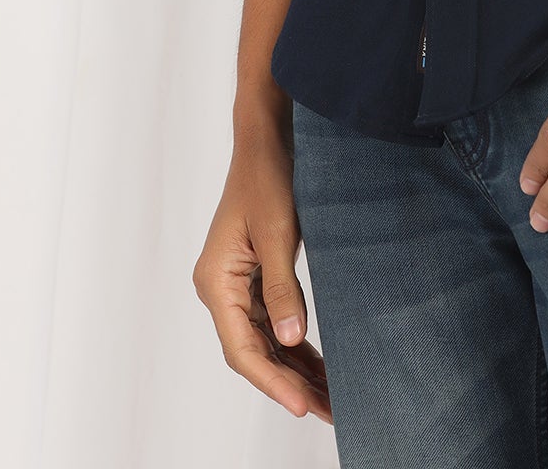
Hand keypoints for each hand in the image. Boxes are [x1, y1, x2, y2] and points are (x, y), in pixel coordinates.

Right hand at [192, 115, 331, 422]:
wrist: (266, 138)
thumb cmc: (267, 176)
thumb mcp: (278, 232)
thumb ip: (282, 288)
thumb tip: (289, 342)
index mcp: (217, 282)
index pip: (243, 348)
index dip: (273, 381)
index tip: (303, 406)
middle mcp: (221, 288)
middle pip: (254, 351)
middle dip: (290, 384)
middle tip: (329, 411)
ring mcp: (237, 284)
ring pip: (265, 341)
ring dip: (295, 368)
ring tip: (331, 398)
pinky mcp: (255, 276)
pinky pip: (274, 321)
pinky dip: (295, 344)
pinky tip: (319, 365)